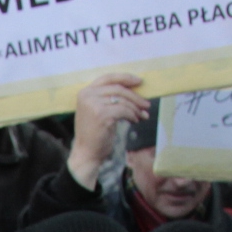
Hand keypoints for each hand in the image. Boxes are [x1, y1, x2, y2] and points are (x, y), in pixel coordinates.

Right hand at [65, 72, 147, 187]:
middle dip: (135, 96)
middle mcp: (88, 96)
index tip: (139, 81)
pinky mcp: (102, 115)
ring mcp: (94, 105)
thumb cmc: (94, 133)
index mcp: (85, 92)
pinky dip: (132, 115)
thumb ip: (107, 98)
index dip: (125, 78)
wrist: (86, 153)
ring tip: (142, 115)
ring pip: (123, 100)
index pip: (108, 78)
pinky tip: (135, 121)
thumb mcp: (97, 110)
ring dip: (135, 108)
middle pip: (118, 89)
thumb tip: (133, 89)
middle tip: (146, 104)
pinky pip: (124, 110)